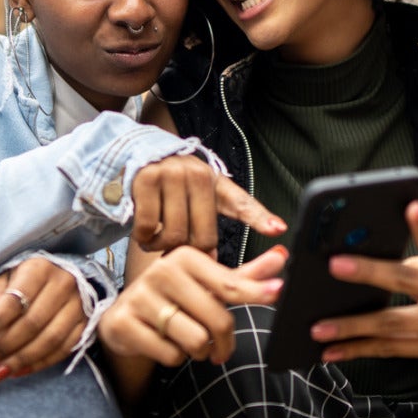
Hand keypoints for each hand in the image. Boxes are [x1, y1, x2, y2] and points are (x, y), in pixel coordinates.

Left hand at [0, 257, 84, 383]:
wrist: (64, 278)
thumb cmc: (26, 281)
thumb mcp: (5, 278)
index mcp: (39, 269)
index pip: (15, 300)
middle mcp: (63, 284)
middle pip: (32, 323)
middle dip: (1, 349)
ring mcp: (78, 305)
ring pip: (50, 340)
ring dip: (18, 362)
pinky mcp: (86, 324)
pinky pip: (63, 350)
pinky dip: (38, 364)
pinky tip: (16, 372)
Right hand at [100, 246, 285, 367]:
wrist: (124, 318)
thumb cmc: (174, 300)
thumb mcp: (207, 285)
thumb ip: (244, 276)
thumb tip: (281, 257)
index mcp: (184, 257)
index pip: (229, 283)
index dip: (256, 291)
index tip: (278, 291)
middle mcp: (161, 271)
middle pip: (217, 319)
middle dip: (224, 342)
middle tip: (219, 348)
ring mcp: (140, 297)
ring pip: (196, 340)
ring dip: (199, 351)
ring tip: (188, 342)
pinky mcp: (124, 323)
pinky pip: (171, 354)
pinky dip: (175, 358)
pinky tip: (165, 345)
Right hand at [129, 154, 284, 253]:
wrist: (140, 155)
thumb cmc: (174, 186)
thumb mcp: (200, 196)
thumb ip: (210, 225)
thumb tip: (214, 263)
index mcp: (216, 182)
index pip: (242, 204)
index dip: (261, 218)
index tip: (278, 229)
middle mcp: (198, 175)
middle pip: (203, 238)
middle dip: (190, 252)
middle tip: (177, 252)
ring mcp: (171, 175)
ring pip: (174, 235)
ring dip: (163, 248)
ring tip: (158, 243)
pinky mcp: (146, 180)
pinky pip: (148, 227)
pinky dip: (145, 239)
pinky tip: (145, 235)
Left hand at [315, 203, 417, 362]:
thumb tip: (370, 248)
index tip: (411, 208)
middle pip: (409, 282)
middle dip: (370, 273)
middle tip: (335, 266)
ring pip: (393, 325)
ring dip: (353, 327)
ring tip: (319, 328)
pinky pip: (392, 350)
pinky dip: (360, 350)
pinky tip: (333, 351)